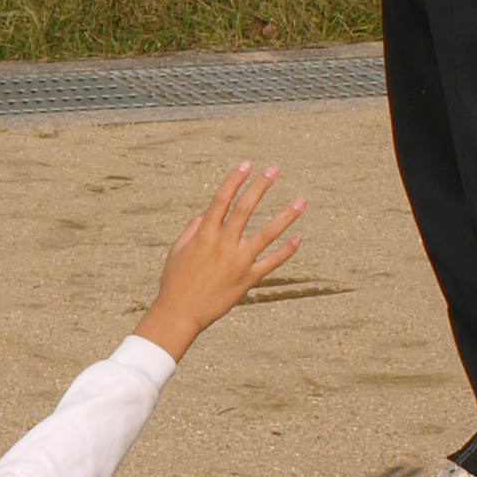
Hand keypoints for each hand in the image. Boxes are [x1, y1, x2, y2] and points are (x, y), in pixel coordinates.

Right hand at [134, 162, 305, 359]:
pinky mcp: (247, 279)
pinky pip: (271, 262)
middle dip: (260, 187)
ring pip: (266, 234)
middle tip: (275, 169)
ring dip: (285, 216)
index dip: (234, 180)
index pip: (221, 200)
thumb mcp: (178, 250)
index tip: (246, 164)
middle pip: (245, 209)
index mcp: (204, 234)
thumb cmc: (175, 280)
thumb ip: (193, 229)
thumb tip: (207, 212)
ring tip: (301, 201)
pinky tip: (298, 238)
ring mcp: (237, 261)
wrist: (180, 312)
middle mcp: (222, 244)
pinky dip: (286, 251)